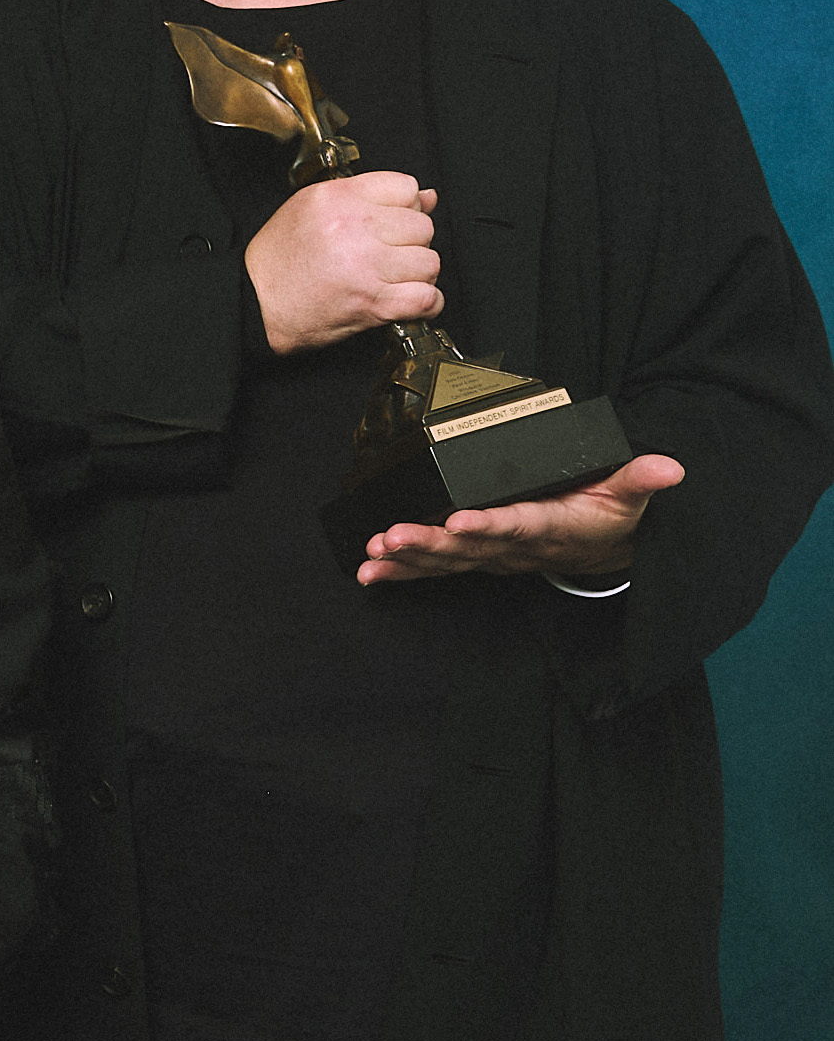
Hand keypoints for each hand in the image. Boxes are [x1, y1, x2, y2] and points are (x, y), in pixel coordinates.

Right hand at [247, 174, 441, 353]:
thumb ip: (368, 197)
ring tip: (395, 278)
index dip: (405, 208)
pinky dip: (427, 304)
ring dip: (418, 274)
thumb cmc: (277, 260)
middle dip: (411, 242)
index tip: (392, 224)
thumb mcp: (311, 209)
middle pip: (422, 226)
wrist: (255, 303)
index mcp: (337, 198)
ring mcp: (366, 266)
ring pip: (429, 262)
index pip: (407, 188)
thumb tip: (426, 197)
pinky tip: (410, 301)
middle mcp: (354, 228)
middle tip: (389, 254)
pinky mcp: (373, 302)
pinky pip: (426, 298)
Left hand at [355, 453, 682, 586]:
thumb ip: (640, 480)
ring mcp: (493, 557)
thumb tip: (670, 467)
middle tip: (391, 537)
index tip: (459, 521)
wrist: (600, 551)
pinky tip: (370, 572)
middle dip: (429, 542)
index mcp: (552, 526)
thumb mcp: (629, 496)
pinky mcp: (476, 560)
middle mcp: (517, 547)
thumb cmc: (607, 516)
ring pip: (446, 560)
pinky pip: (436, 569)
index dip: (489, 525)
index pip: (519, 524)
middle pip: (469, 547)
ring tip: (374, 553)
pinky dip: (402, 572)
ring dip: (408, 557)